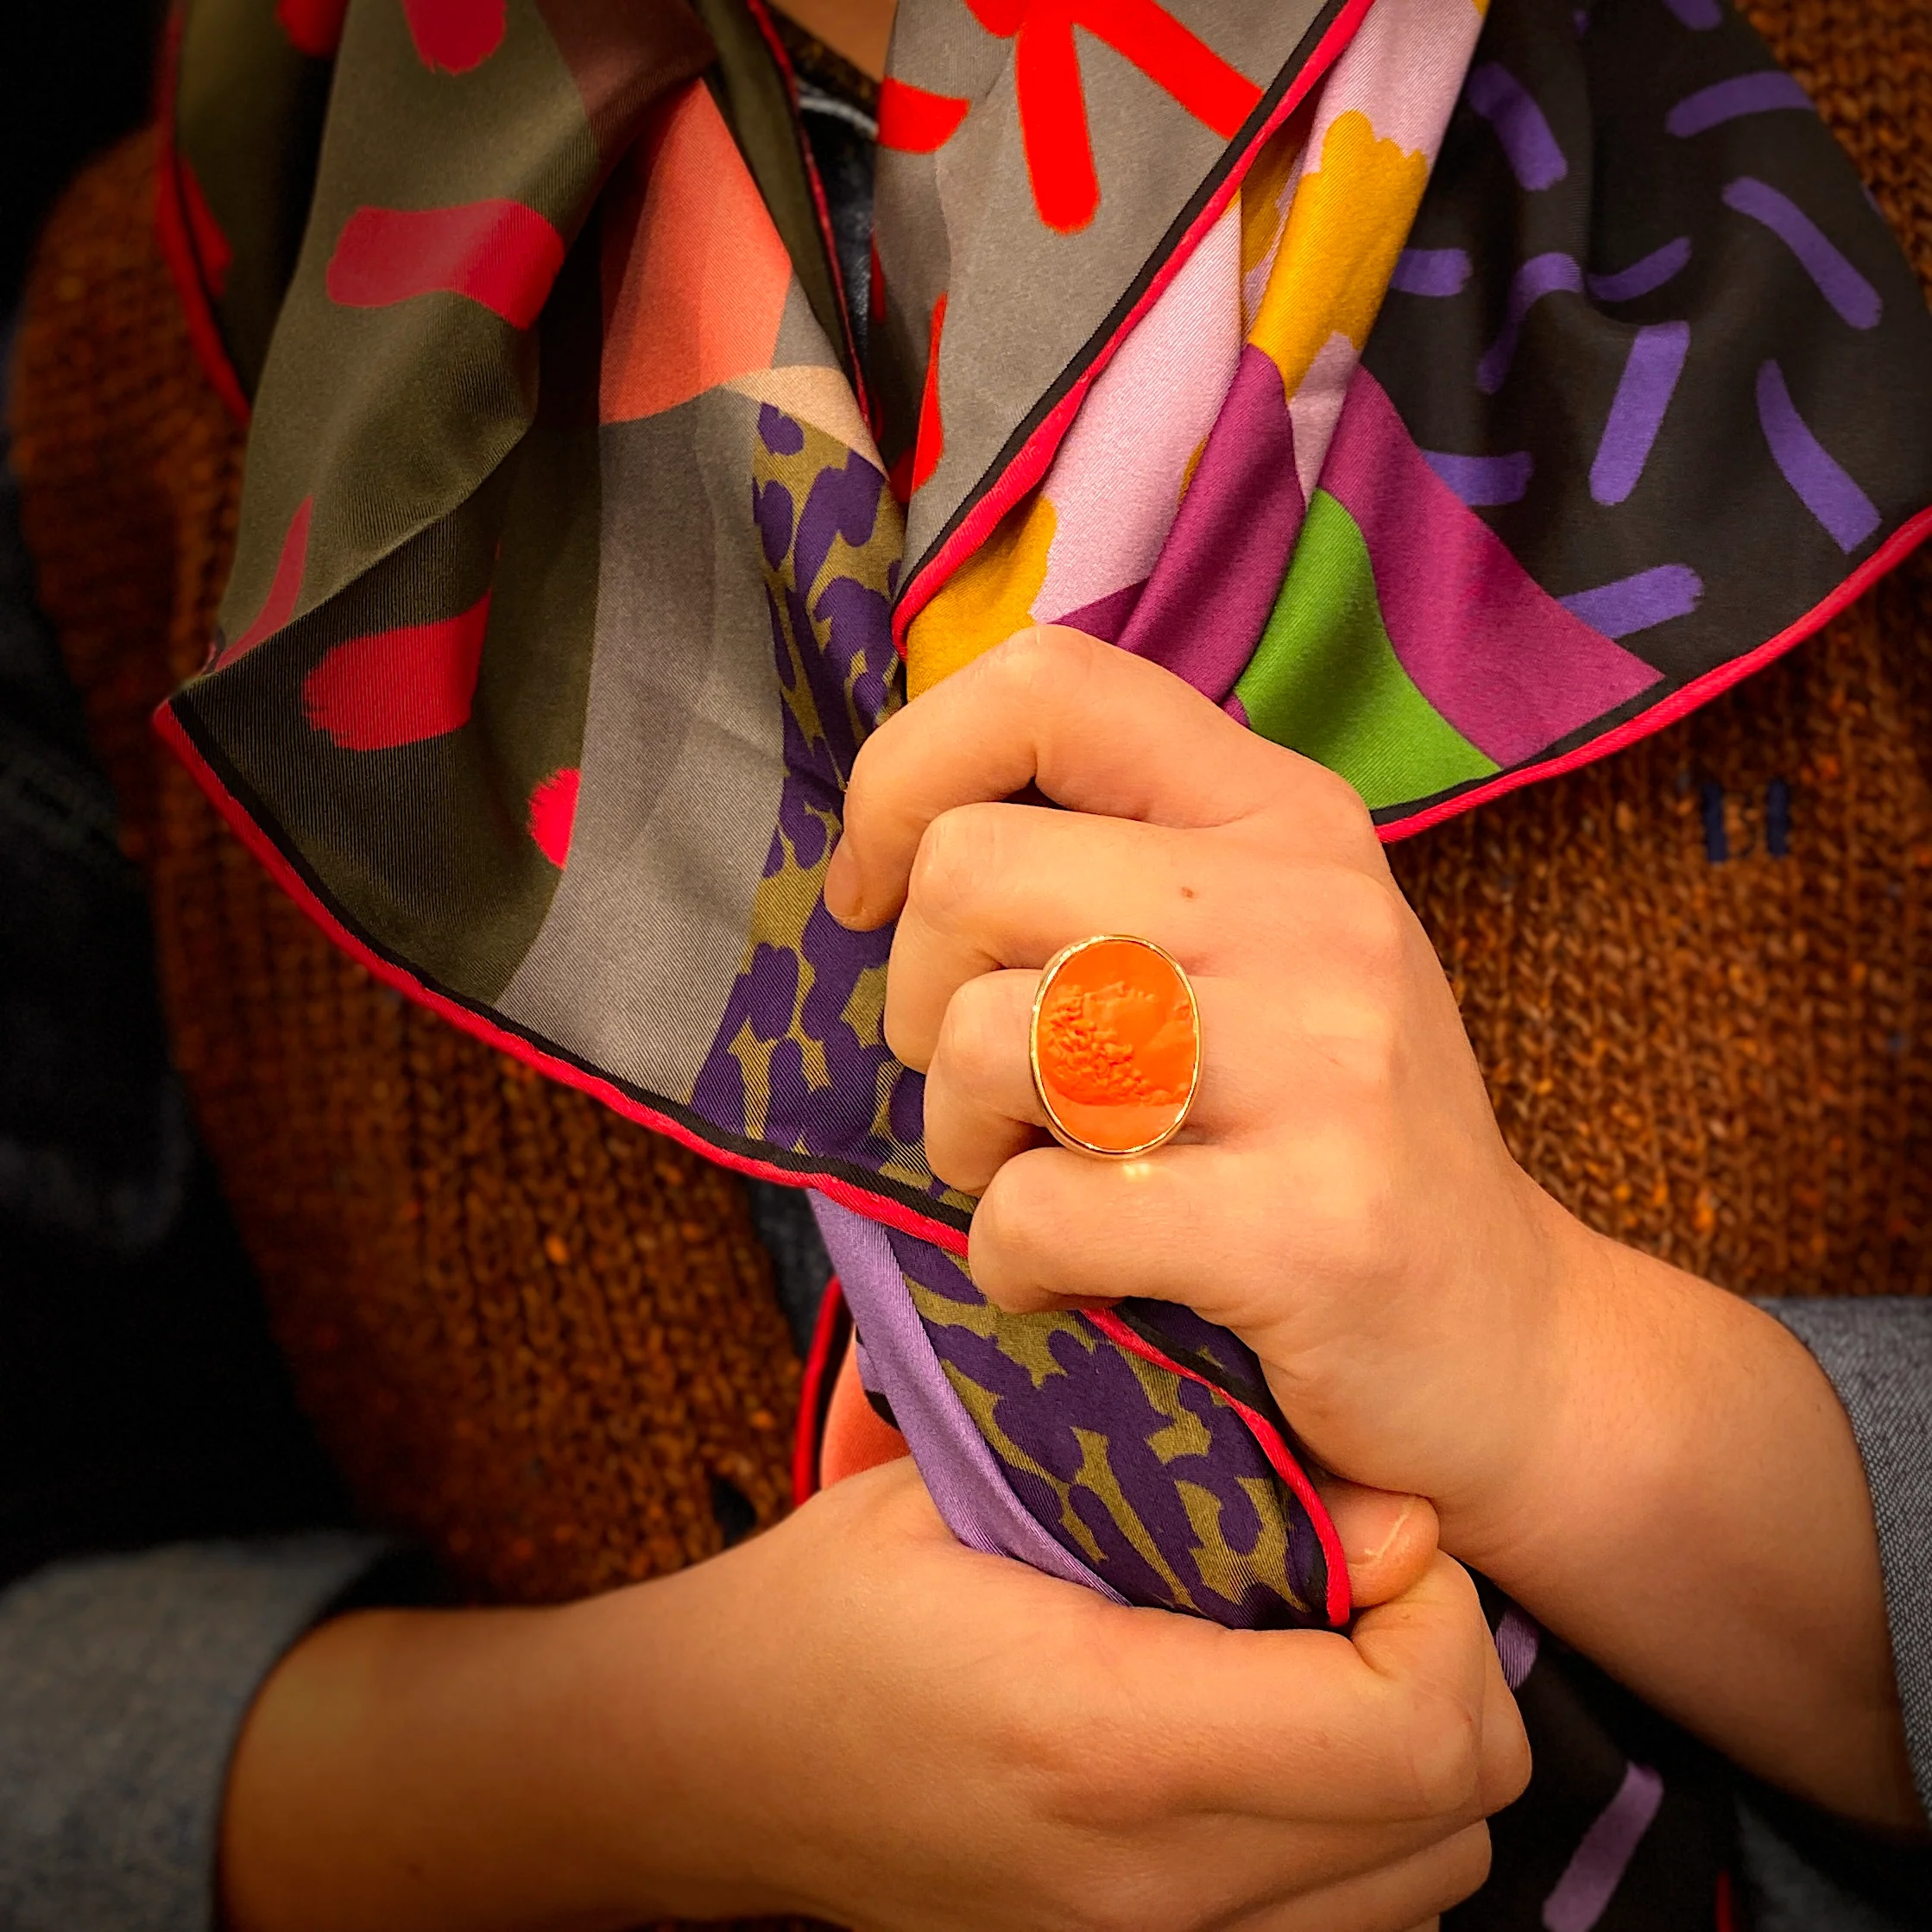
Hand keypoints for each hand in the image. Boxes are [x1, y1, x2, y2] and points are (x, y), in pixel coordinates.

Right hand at [223, 1460, 1526, 1930]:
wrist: (707, 1766)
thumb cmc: (832, 1603)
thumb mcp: (976, 1484)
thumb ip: (1184, 1484)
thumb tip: (1387, 1517)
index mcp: (1105, 1741)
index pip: (1409, 1731)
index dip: (1440, 1616)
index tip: (1377, 1532)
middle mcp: (1149, 1888)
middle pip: (1453, 1819)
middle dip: (1449, 1676)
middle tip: (1365, 1578)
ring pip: (1427, 1890)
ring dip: (1415, 1762)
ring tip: (1326, 1653)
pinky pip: (1349, 1928)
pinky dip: (1364, 1838)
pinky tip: (1280, 1741)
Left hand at [826, 624, 1568, 1539]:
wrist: (1509, 1340)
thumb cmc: (1330, 1133)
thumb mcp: (1259, 950)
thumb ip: (1113, 866)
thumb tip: (891, 848)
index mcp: (1283, 814)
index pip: (1049, 685)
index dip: (903, 777)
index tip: (874, 896)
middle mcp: (1309, 908)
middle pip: (969, 872)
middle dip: (916, 1002)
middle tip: (983, 1090)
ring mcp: (1322, 1063)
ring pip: (985, 1037)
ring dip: (958, 1138)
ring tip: (1034, 1177)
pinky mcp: (1307, 1226)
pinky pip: (1036, 1211)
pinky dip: (1006, 1261)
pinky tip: (1064, 1278)